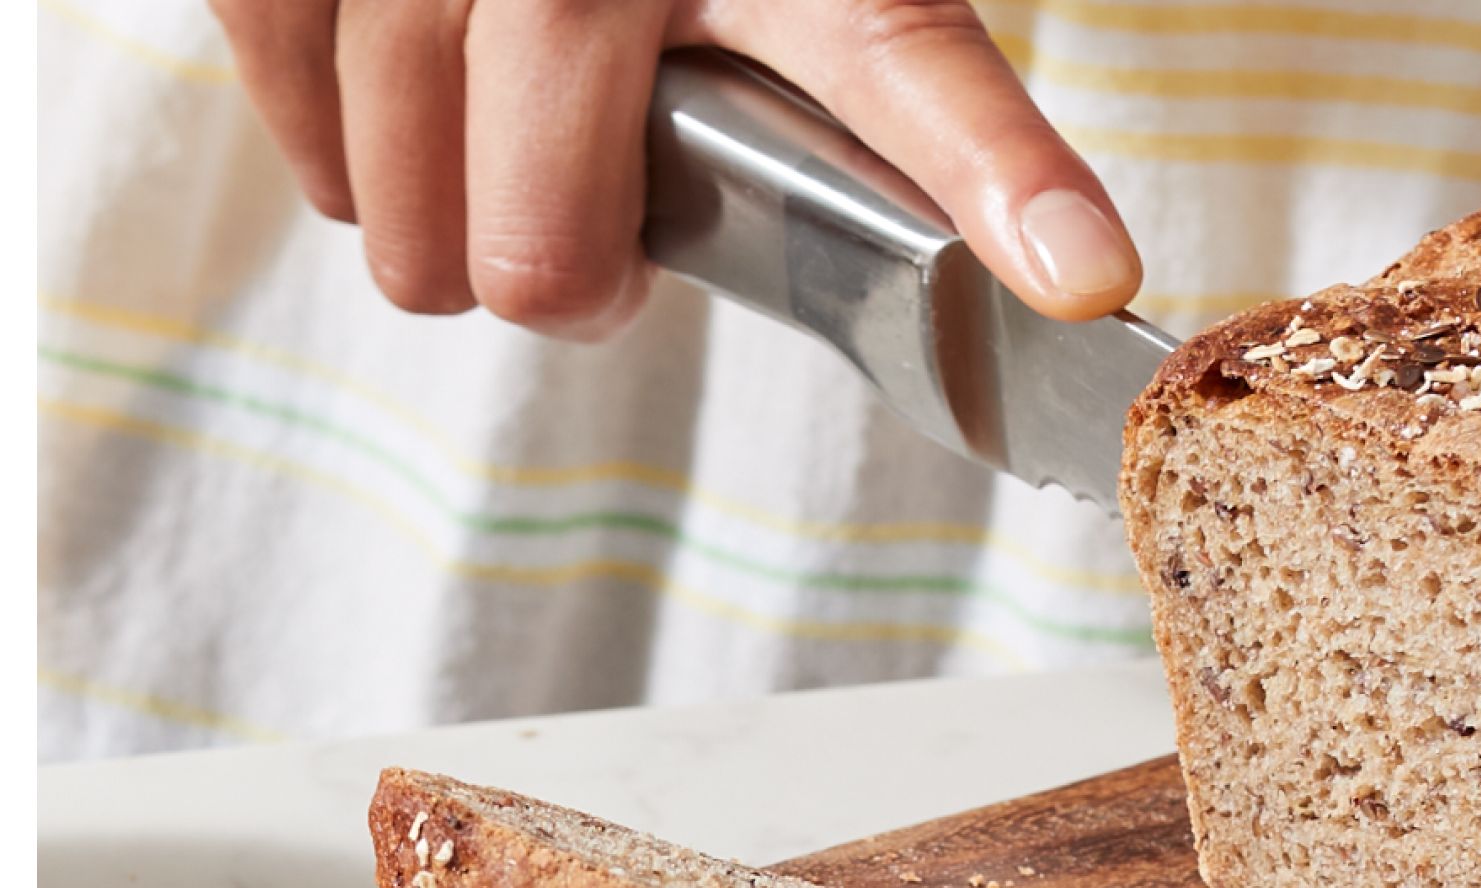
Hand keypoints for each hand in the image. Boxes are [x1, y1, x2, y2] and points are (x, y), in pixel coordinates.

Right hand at [210, 0, 1141, 339]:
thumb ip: (878, 97)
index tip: (1084, 278)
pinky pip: (298, 110)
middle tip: (598, 265)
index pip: (908, 58)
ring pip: (401, 206)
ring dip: (451, 232)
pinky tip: (411, 126)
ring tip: (511, 185)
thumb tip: (1047, 271)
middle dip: (568, 284)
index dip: (1000, 177)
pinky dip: (347, 155)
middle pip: (539, 233)